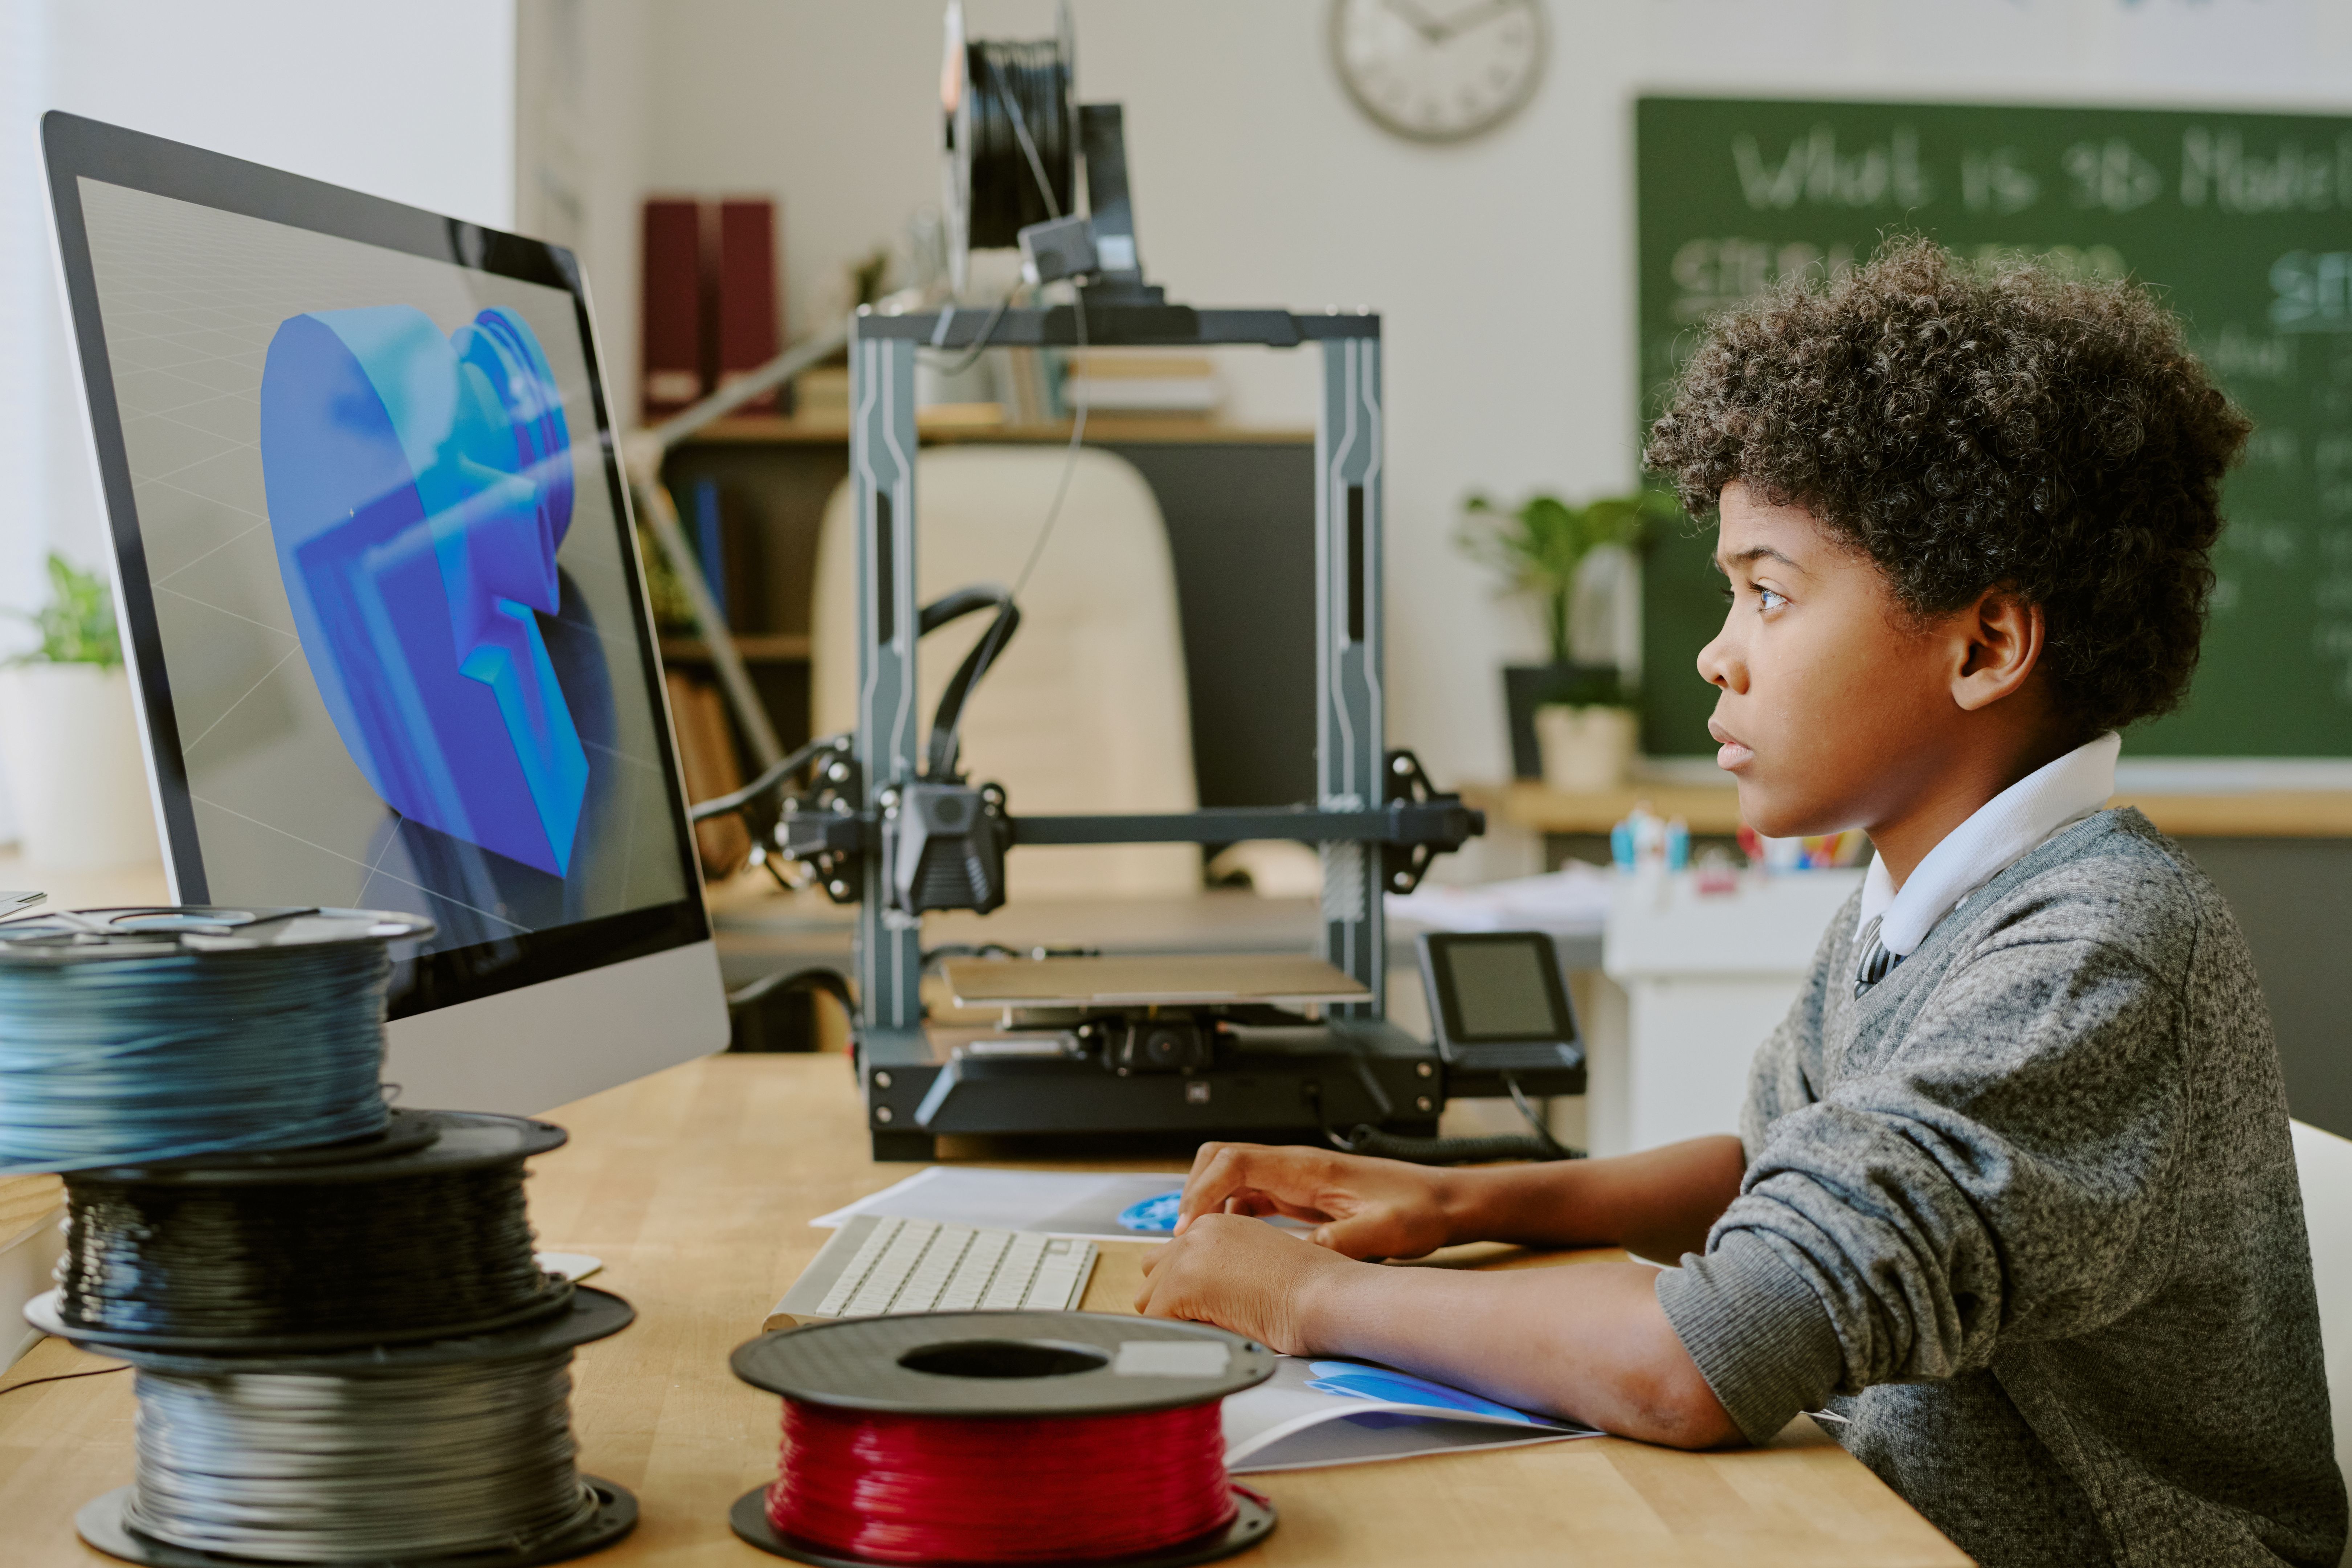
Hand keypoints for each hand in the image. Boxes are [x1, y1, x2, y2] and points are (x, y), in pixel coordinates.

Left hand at [1134, 1212, 1359, 1353]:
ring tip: (1210, 1334)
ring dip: (1173, 1320)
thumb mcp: (1262, 1267)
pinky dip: (1175, 1340)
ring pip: (1150, 1298)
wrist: (1330, 1295)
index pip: (1175, 1259)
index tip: (1205, 1312)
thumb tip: (1203, 1300)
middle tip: (1207, 1326)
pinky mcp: (1184, 1283)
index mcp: (1220, 1225)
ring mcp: (1189, 1254)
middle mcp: (1200, 1231)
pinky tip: (1208, 1343)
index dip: (1186, 1292)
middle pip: (1154, 1274)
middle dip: (1172, 1303)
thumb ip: (1227, 1273)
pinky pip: (1157, 1323)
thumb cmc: (1315, 1291)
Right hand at [1177, 1142, 1455, 1260]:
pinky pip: (1252, 1195)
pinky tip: (1236, 1244)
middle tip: (1186, 1237)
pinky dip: (1232, 1214)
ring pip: (1232, 1177)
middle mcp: (1296, 1167)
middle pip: (1221, 1160)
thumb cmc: (1421, 1210)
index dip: (1203, 1191)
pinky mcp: (1301, 1195)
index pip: (1234, 1162)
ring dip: (1211, 1205)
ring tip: (1203, 1246)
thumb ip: (1341, 1242)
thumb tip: (1299, 1259)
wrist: (1445, 1201)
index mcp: (1308, 1168)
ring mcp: (1296, 1179)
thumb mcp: (1385, 1232)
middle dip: (1195, 1192)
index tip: (1188, 1226)